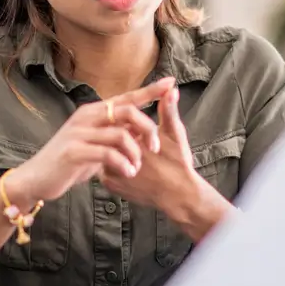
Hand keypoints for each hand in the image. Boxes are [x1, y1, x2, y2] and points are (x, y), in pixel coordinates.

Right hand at [10, 77, 175, 203]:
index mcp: (93, 112)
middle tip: (156, 148)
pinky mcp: (74, 151)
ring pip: (120, 134)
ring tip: (137, 168)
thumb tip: (139, 131)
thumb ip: (114, 135)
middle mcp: (86, 117)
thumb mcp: (94, 145)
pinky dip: (122, 164)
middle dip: (147, 129)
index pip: (126, 97)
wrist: (36, 178)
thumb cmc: (69, 162)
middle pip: (127, 111)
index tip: (171, 83)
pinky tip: (127, 174)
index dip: (149, 90)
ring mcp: (79, 133)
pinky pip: (107, 154)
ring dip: (135, 153)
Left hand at [99, 84, 198, 216]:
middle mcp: (115, 152)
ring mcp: (110, 170)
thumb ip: (168, 111)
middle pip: (109, 138)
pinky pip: (105, 171)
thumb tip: (169, 89)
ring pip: (105, 154)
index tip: (143, 135)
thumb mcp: (175, 134)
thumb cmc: (179, 163)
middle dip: (121, 139)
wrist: (179, 196)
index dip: (129, 125)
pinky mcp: (110, 185)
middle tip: (142, 149)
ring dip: (116, 152)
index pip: (118, 122)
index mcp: (129, 137)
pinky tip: (130, 171)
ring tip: (138, 160)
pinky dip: (114, 168)